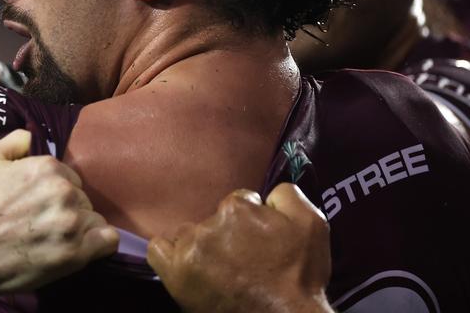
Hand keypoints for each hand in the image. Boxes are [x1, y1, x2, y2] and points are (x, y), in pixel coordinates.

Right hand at [0, 129, 118, 296]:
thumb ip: (13, 142)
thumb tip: (31, 136)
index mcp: (45, 167)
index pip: (70, 176)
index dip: (55, 191)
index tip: (38, 205)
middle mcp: (63, 191)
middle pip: (82, 198)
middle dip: (68, 209)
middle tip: (44, 224)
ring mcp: (71, 223)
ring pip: (94, 219)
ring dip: (81, 228)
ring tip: (56, 239)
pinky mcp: (76, 254)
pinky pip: (108, 241)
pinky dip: (99, 244)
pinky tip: (80, 248)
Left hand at [147, 183, 332, 312]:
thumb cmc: (299, 277)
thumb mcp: (312, 225)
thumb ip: (287, 195)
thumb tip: (267, 191)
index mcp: (237, 208)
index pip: (240, 201)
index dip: (252, 221)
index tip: (259, 241)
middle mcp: (208, 224)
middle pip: (213, 218)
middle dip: (227, 232)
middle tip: (243, 257)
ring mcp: (189, 250)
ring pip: (188, 234)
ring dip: (200, 244)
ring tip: (220, 266)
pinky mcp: (175, 274)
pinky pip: (158, 251)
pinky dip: (169, 254)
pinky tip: (185, 263)